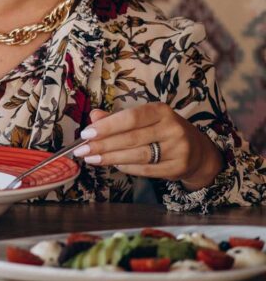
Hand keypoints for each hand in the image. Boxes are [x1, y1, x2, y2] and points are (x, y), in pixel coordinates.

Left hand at [74, 104, 222, 190]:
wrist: (197, 151)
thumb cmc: (162, 130)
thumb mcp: (144, 119)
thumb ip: (117, 118)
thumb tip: (94, 116)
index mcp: (161, 111)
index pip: (130, 118)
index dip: (107, 126)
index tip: (86, 133)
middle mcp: (172, 128)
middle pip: (131, 138)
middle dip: (103, 145)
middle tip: (82, 150)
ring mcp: (178, 149)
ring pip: (137, 155)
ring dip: (110, 158)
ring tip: (92, 159)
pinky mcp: (178, 168)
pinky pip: (145, 169)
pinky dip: (126, 167)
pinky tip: (113, 164)